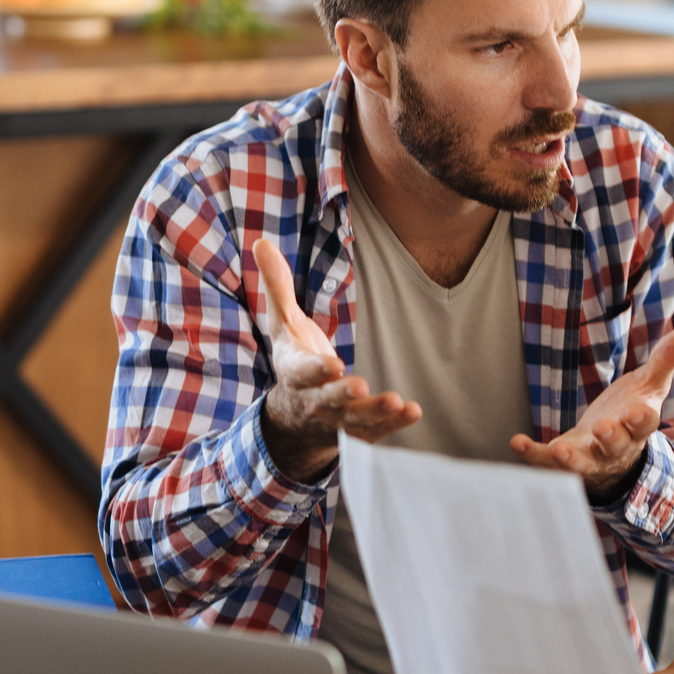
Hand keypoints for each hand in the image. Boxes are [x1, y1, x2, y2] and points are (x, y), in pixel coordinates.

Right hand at [251, 238, 421, 479]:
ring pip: (354, 420)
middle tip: (360, 386)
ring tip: (397, 402)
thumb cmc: (294, 356)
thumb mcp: (282, 322)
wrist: (294, 413)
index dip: (316, 370)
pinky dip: (394, 424)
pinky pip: (375, 432)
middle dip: (343, 394)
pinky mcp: (357, 429)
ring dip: (375, 413)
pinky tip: (413, 411)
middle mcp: (314, 400)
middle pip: (328, 400)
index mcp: (295, 373)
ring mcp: (336, 419)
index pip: (303, 372)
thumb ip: (277, 286)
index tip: (332, 364)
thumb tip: (260, 242)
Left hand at [511, 324, 673, 500]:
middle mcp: (615, 446)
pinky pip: (547, 461)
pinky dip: (533, 454)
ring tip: (559, 450)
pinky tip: (517, 442)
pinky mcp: (564, 459)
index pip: (644, 424)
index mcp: (638, 426)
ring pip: (581, 462)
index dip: (641, 419)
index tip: (640, 412)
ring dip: (570, 458)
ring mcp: (589, 457)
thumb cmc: (632, 414)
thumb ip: (664, 360)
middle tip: (604, 427)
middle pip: (614, 445)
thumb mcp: (650, 386)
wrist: (613, 452)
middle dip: (610, 437)